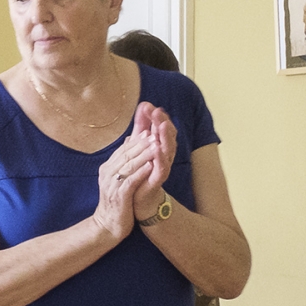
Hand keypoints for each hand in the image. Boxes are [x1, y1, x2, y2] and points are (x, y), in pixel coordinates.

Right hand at [92, 131, 157, 240]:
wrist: (107, 225)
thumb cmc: (115, 201)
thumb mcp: (117, 179)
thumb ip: (123, 160)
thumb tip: (130, 140)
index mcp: (107, 168)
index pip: (122, 150)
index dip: (136, 140)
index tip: (148, 130)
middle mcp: (108, 174)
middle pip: (125, 154)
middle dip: (141, 144)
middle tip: (154, 134)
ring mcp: (113, 185)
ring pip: (128, 165)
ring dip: (143, 155)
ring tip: (156, 146)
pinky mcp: (119, 196)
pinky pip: (130, 181)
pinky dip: (140, 172)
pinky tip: (151, 166)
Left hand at [128, 104, 176, 222]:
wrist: (139, 200)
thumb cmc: (140, 172)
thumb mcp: (139, 147)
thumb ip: (141, 128)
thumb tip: (143, 106)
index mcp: (159, 146)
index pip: (159, 127)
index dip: (154, 116)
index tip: (146, 105)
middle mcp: (164, 155)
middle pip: (166, 135)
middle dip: (161, 122)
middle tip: (156, 111)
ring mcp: (162, 167)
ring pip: (167, 149)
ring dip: (165, 137)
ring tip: (162, 125)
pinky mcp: (158, 179)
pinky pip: (162, 167)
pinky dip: (160, 158)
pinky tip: (157, 149)